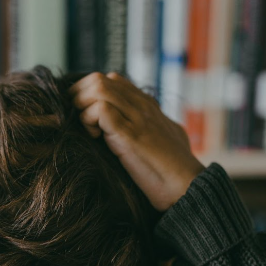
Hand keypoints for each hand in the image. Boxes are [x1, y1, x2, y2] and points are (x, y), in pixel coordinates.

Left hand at [69, 72, 204, 211]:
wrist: (187, 186)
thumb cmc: (171, 170)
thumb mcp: (161, 138)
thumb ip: (149, 128)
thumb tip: (135, 129)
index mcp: (146, 105)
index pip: (111, 80)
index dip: (89, 93)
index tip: (84, 115)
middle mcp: (141, 105)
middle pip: (98, 79)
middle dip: (79, 98)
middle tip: (78, 121)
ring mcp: (136, 117)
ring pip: (97, 88)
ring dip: (82, 107)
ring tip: (87, 129)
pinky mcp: (130, 133)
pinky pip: (100, 109)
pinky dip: (89, 120)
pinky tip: (95, 138)